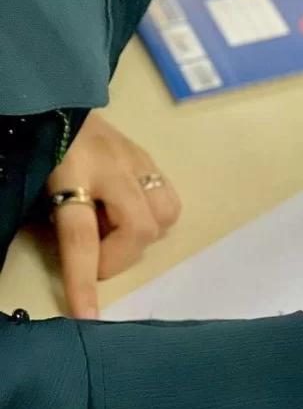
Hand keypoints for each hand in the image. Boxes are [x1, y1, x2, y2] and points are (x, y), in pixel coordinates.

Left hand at [46, 113, 180, 317]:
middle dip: (118, 258)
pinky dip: (151, 215)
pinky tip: (125, 210)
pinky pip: (166, 196)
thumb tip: (73, 258)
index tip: (88, 316)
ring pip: (164, 213)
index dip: (84, 281)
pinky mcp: (145, 154)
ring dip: (142, 235)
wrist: (43, 92)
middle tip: (96, 258)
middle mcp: (111, 164)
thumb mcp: (31, 179)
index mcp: (70, 169)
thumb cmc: (32, 141)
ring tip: (114, 230)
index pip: (80, 237)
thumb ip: (51, 216)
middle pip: (138, 228)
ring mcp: (134, 157)